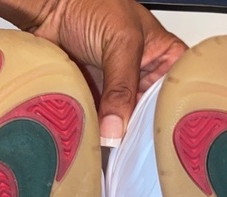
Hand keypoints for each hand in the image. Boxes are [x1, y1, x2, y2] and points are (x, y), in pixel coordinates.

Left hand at [0, 0, 186, 142]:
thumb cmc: (90, 4)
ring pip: (124, 122)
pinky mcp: (97, 100)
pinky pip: (101, 122)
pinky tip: (98, 143)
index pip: (177, 94)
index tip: (161, 138)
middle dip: (141, 131)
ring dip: (118, 135)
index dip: (170, 116)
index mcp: (165, 58)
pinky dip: (98, 131)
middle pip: (150, 115)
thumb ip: (122, 87)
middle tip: (135, 150)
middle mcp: (145, 77)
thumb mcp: (121, 42)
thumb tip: (116, 130)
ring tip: (117, 152)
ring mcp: (119, 91)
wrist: (49, 7)